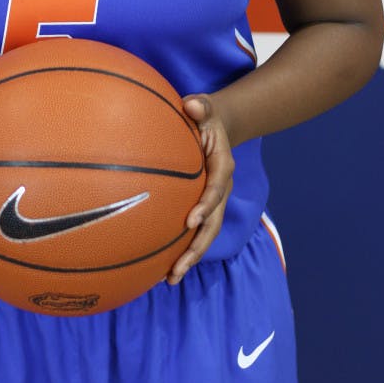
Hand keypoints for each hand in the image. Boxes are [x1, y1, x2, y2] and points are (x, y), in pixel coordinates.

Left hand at [167, 94, 233, 283]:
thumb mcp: (205, 106)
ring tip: (170, 278)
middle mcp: (221, 189)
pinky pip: (194, 230)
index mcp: (222, 166)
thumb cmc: (204, 115)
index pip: (216, 189)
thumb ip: (200, 105)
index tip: (190, 221)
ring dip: (190, 257)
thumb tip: (191, 103)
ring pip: (205, 234)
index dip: (206, 206)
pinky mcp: (202, 206)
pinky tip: (161, 265)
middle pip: (213, 224)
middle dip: (197, 248)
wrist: (216, 126)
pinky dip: (181, 248)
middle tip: (178, 267)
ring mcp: (213, 201)